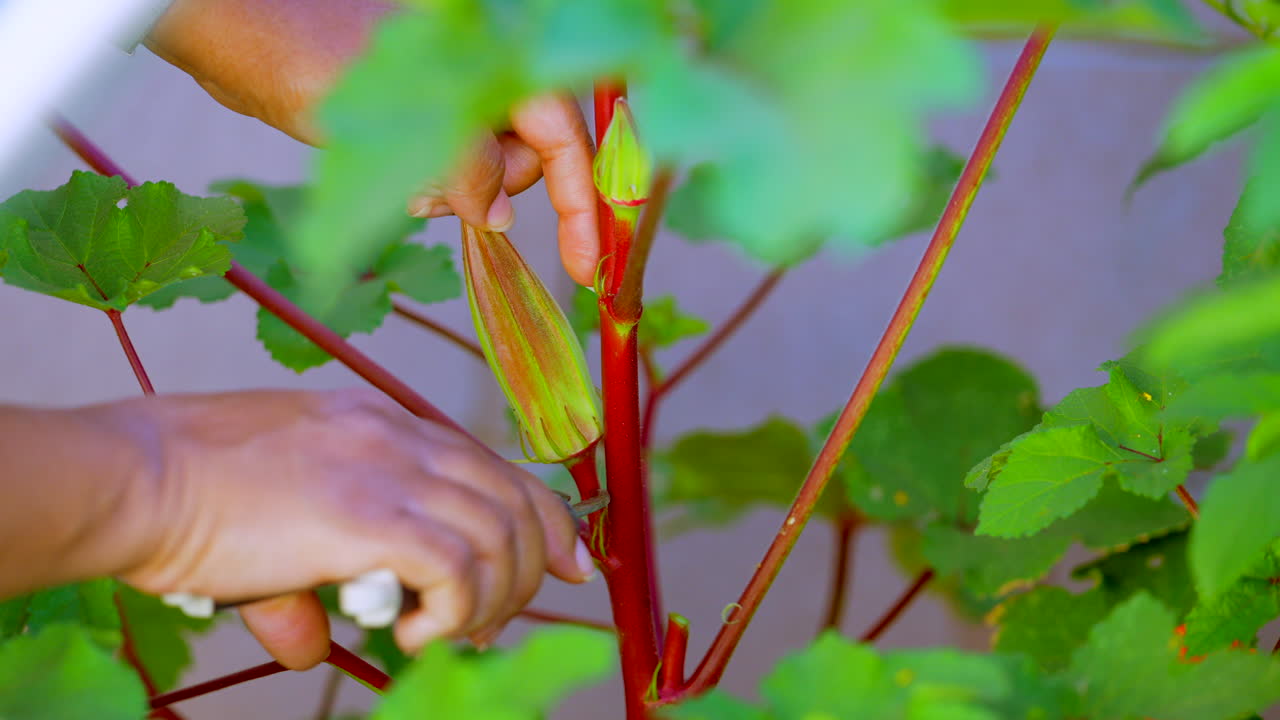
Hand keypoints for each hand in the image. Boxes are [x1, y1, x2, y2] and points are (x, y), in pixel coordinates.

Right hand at [100, 389, 592, 668]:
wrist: (138, 476)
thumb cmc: (186, 494)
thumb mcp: (268, 526)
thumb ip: (306, 581)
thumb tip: (311, 643)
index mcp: (382, 424)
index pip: (494, 466)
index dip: (546, 517)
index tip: (570, 562)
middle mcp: (400, 437)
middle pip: (515, 501)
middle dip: (532, 569)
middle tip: (500, 620)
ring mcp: (390, 471)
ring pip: (500, 537)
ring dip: (492, 600)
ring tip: (449, 633)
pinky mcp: (372, 517)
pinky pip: (459, 568)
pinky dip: (455, 611)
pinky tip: (416, 634)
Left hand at [144, 0, 598, 284]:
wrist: (226, 24)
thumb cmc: (301, 50)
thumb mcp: (397, 124)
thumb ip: (467, 170)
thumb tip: (502, 219)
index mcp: (496, 52)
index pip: (566, 136)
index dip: (581, 205)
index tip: (587, 267)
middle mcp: (483, 66)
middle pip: (532, 154)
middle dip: (498, 192)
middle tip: (441, 202)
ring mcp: (450, 85)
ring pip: (488, 163)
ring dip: (457, 193)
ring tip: (406, 188)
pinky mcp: (418, 106)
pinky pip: (450, 160)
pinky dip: (432, 184)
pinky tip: (396, 183)